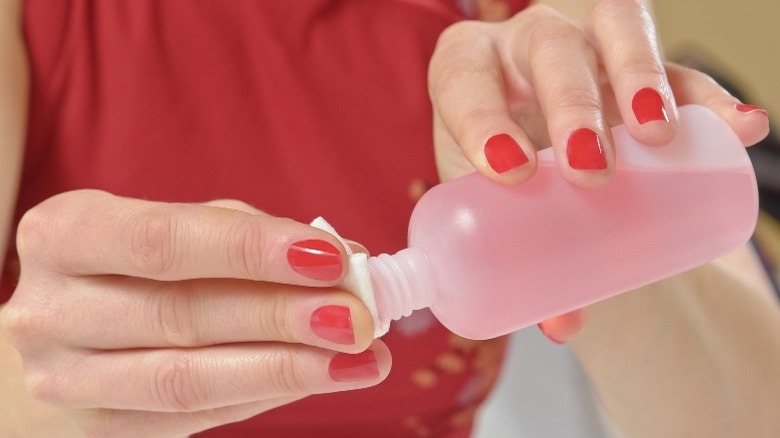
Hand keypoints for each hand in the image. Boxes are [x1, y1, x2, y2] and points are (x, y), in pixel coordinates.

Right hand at [0, 190, 389, 436]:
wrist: (63, 335)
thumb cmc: (133, 269)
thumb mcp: (175, 230)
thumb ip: (249, 238)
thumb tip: (345, 259)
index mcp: (65, 234)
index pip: (162, 241)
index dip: (250, 250)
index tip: (330, 257)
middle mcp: (50, 309)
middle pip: (181, 315)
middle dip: (282, 315)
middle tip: (359, 315)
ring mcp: (64, 379)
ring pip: (188, 379)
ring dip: (286, 368)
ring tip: (358, 358)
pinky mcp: (96, 429)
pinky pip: (193, 416)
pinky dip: (266, 394)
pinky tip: (320, 376)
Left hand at [427, 0, 769, 341]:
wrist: (540, 162)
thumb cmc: (501, 184)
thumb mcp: (493, 210)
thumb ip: (517, 261)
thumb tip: (561, 326)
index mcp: (466, 74)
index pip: (463, 79)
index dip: (480, 114)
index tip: (510, 171)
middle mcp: (523, 47)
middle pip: (548, 46)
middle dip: (571, 104)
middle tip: (590, 171)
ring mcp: (584, 44)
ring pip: (613, 29)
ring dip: (640, 75)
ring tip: (659, 135)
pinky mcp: (637, 62)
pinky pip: (678, 65)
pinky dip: (709, 96)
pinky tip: (739, 127)